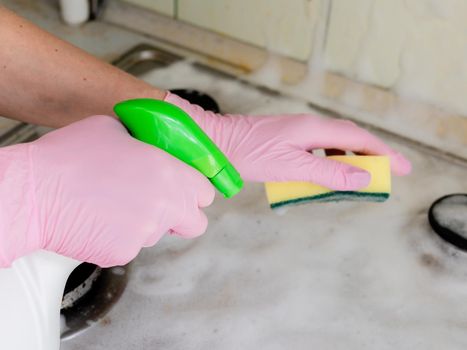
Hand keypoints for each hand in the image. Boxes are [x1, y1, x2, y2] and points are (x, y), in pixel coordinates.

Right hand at [0, 116, 213, 266]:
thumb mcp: (113, 129)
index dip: (195, 191)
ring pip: (159, 233)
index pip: (205, 192)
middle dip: (182, 215)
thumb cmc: (69, 157)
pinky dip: (120, 236)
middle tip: (160, 204)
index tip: (185, 190)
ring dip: (146, 222)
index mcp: (167, 172)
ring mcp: (144, 233)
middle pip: (195, 223)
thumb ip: (144, 141)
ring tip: (114, 204)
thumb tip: (150, 145)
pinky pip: (131, 246)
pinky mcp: (122, 252)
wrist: (33, 193)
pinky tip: (100, 219)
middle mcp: (163, 205)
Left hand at [165, 92, 410, 189]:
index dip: (383, 152)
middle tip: (389, 173)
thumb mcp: (292, 168)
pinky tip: (328, 171)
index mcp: (313, 129)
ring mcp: (297, 130)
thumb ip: (328, 173)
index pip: (358, 138)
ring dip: (351, 158)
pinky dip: (331, 159)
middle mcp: (309, 125)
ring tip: (361, 176)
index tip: (403, 167)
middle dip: (372, 154)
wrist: (218, 143)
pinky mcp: (287, 138)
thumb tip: (363, 178)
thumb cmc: (250, 154)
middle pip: (350, 137)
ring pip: (334, 142)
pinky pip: (318, 147)